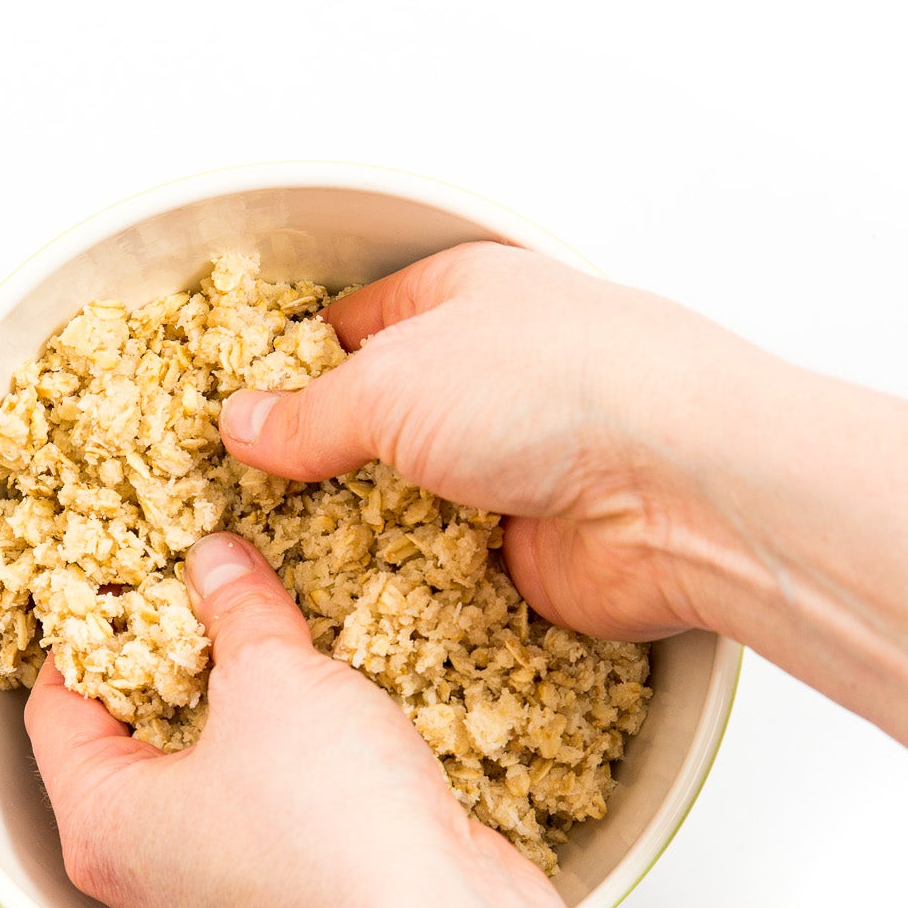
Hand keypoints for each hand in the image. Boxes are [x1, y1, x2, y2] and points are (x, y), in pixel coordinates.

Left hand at [24, 531, 560, 907]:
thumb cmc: (331, 836)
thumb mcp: (274, 678)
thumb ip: (238, 610)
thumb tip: (218, 566)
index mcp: (103, 828)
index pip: (55, 713)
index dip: (88, 635)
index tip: (128, 585)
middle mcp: (147, 879)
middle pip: (131, 751)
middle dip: (171, 671)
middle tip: (205, 604)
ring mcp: (220, 905)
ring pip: (207, 789)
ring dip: (240, 723)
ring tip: (274, 651)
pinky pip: (269, 823)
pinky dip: (289, 772)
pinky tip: (329, 722)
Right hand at [219, 241, 768, 641]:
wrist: (681, 489)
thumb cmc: (556, 390)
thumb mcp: (392, 383)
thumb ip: (308, 415)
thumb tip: (243, 426)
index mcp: (464, 298)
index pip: (355, 324)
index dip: (289, 361)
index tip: (226, 405)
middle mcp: (492, 380)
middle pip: (378, 421)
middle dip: (316, 460)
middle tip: (233, 500)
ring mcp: (514, 469)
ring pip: (407, 504)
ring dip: (357, 534)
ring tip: (273, 564)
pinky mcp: (530, 552)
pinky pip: (443, 575)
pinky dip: (403, 591)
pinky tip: (348, 609)